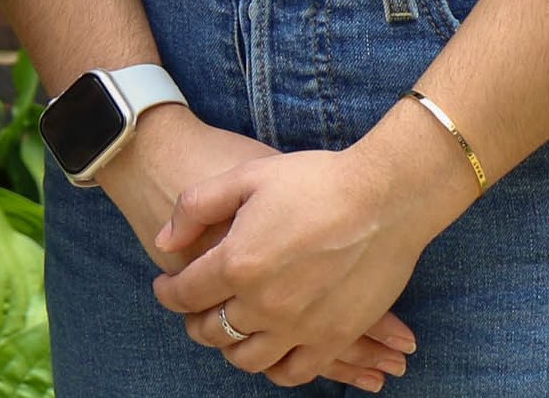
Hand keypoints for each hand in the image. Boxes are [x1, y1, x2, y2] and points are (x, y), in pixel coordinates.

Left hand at [152, 115, 472, 389]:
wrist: (384, 198)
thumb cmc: (314, 180)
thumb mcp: (245, 176)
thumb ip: (195, 208)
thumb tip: (164, 242)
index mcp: (238, 262)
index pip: (185, 294)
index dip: (169, 292)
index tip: (166, 287)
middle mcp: (265, 303)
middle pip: (213, 331)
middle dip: (196, 322)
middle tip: (195, 311)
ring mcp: (302, 326)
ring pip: (249, 359)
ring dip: (231, 348)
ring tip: (231, 330)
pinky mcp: (336, 338)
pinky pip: (295, 372)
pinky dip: (276, 368)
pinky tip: (272, 349)